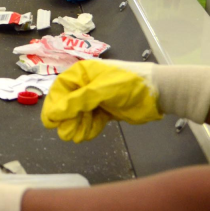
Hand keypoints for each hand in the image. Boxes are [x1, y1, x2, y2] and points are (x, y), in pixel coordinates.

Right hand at [41, 59, 162, 142]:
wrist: (159, 92)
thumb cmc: (129, 84)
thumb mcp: (101, 90)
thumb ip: (77, 102)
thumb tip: (54, 114)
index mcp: (83, 73)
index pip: (60, 89)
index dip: (53, 105)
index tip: (50, 122)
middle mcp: (87, 84)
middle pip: (68, 104)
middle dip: (66, 119)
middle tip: (67, 134)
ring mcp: (97, 98)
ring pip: (79, 115)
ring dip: (76, 126)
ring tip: (78, 137)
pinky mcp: (106, 110)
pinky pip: (91, 120)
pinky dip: (88, 128)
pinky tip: (88, 135)